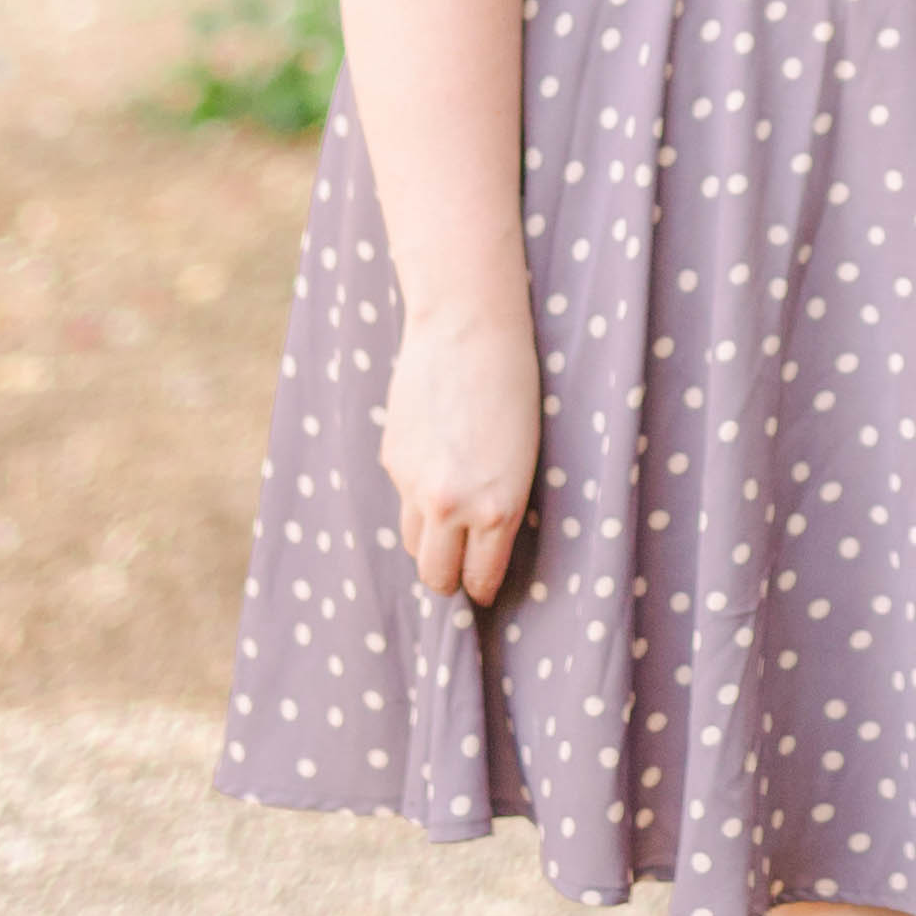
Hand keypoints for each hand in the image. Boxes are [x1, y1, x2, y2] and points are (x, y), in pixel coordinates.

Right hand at [381, 314, 537, 604]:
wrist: (469, 329)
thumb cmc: (515, 387)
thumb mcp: (523, 460)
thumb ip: (498, 506)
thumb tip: (477, 543)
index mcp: (498, 508)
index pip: (480, 577)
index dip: (482, 586)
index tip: (484, 586)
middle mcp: (452, 506)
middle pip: (435, 575)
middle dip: (449, 578)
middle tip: (461, 567)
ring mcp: (415, 485)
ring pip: (412, 543)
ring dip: (428, 542)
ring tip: (447, 526)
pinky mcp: (392, 460)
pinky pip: (403, 498)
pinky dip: (416, 497)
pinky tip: (436, 469)